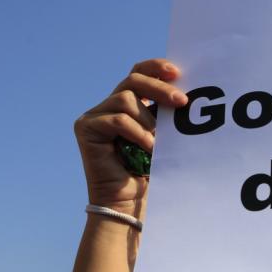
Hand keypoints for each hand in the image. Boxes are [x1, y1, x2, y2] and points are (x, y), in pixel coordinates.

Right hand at [73, 59, 187, 215]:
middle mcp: (108, 106)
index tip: (177, 72)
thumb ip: (166, 115)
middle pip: (133, 80)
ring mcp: (95, 115)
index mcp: (129, 105)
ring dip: (149, 121)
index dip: (156, 68)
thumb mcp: (163, 138)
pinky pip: (117, 119)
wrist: (129, 203)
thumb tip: (185, 95)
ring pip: (126, 99)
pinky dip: (138, 133)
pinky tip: (148, 149)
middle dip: (159, 88)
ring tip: (158, 143)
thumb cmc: (150, 174)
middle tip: (182, 101)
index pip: (139, 73)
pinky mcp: (86, 128)